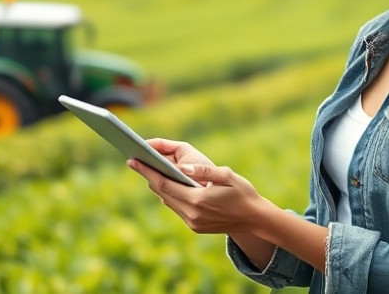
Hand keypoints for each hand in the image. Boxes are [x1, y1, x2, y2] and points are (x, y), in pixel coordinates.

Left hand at [127, 139, 266, 234]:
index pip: (164, 184)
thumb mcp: (226, 175)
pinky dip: (171, 195)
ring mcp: (192, 223)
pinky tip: (169, 185)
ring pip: (168, 202)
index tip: (132, 160)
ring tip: (150, 171)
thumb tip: (182, 165)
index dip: (147, 171)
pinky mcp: (195, 227)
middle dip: (149, 176)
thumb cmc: (243, 193)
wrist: (256, 219)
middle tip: (137, 161)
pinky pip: (177, 209)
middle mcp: (191, 214)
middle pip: (162, 193)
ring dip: (159, 187)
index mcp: (197, 200)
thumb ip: (203, 170)